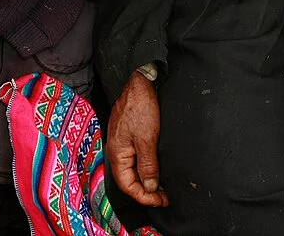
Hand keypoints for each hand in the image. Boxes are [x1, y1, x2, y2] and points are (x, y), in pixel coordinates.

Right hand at [107, 72, 168, 206]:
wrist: (138, 82)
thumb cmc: (140, 107)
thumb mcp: (147, 139)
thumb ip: (147, 165)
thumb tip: (149, 187)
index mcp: (117, 154)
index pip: (127, 186)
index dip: (144, 197)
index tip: (161, 200)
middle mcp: (117, 151)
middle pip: (129, 180)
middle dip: (146, 191)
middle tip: (165, 196)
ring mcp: (123, 143)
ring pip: (133, 170)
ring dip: (147, 180)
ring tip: (164, 186)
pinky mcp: (130, 136)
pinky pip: (136, 159)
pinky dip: (146, 168)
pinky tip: (157, 168)